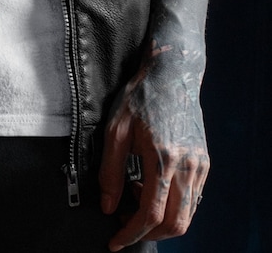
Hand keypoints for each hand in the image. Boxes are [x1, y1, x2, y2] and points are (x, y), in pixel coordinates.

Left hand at [99, 40, 208, 251]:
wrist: (171, 76)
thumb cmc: (140, 98)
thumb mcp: (115, 130)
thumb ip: (109, 170)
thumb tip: (107, 205)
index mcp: (163, 158)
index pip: (151, 214)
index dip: (131, 233)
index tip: (115, 240)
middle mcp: (187, 166)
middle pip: (175, 224)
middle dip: (148, 234)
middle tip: (124, 227)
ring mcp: (199, 166)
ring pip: (187, 215)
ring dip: (161, 222)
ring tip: (132, 202)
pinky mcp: (204, 163)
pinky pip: (192, 199)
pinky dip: (172, 205)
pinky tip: (148, 188)